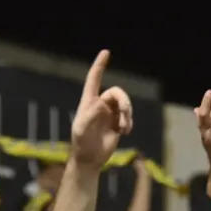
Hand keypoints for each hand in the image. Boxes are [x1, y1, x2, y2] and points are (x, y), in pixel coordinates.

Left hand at [70, 50, 132, 168]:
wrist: (90, 158)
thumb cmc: (81, 142)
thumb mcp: (81, 129)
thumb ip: (90, 116)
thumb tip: (101, 103)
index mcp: (89, 101)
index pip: (94, 79)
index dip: (100, 65)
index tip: (106, 52)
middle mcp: (100, 104)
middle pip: (117, 93)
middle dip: (124, 101)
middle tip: (126, 113)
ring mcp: (110, 113)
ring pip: (125, 104)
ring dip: (127, 115)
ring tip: (124, 128)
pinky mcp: (118, 123)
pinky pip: (128, 117)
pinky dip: (129, 123)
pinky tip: (125, 132)